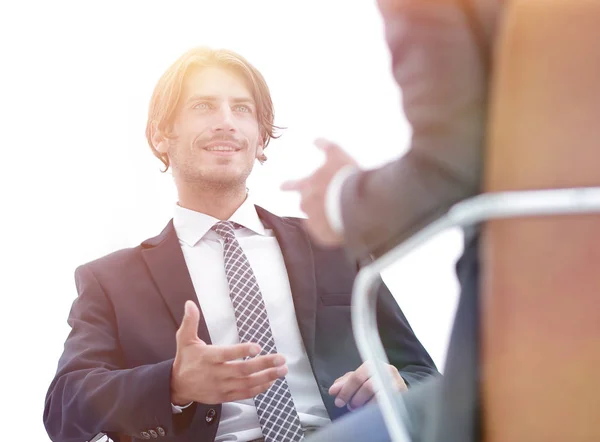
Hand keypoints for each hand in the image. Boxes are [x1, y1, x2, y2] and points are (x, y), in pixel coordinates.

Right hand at [170, 301, 286, 404]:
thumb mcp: (184, 339)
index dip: (242, 351)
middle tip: (280, 359)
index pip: (226, 354)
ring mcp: (221, 387)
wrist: (177, 386)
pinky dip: (259, 389)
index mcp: (207, 358)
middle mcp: (216, 374)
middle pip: (242, 370)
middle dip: (264, 364)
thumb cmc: (186, 360)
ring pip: (247, 383)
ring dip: (267, 377)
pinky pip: (245, 394)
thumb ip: (190, 321)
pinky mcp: (225, 396)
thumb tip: (190, 304)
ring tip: (282, 370)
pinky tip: (271, 381)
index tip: (257, 347)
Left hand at [281, 138, 357, 246]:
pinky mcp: (321, 235)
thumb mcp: (339, 157)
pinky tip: (341, 222)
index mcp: (308, 186)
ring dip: (324, 214)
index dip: (289, 185)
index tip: (282, 187)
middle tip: (326, 201)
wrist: (355, 204)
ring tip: (339, 211)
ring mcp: (313, 220)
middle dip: (314, 201)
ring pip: (316, 218)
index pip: (295, 185)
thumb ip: (327, 147)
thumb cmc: (347, 180)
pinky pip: (324, 232)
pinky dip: (330, 228)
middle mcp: (306, 204)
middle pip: (307, 203)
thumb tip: (316, 139)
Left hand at [328, 361, 406, 410]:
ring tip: (360, 409)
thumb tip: (333, 390)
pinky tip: (370, 412)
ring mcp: (396, 383)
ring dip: (365, 407)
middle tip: (351, 406)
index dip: (346, 390)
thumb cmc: (374, 381)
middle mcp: (386, 371)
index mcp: (373, 364)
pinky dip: (375, 410)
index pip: (357, 377)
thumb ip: (345, 382)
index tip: (338, 402)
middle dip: (355, 400)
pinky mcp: (403, 396)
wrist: (396, 386)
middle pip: (367, 387)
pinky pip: (386, 405)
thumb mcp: (359, 378)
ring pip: (378, 398)